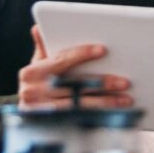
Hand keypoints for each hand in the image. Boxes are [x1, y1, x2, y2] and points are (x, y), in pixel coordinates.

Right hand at [18, 26, 132, 109]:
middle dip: (102, 83)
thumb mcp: (37, 64)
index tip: (103, 50)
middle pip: (75, 85)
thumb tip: (38, 26)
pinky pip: (80, 119)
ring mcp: (42, 111)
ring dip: (106, 102)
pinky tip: (116, 113)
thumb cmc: (39, 82)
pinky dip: (100, 116)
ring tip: (126, 99)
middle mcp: (33, 92)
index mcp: (31, 73)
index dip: (82, 54)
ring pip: (80, 105)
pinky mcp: (51, 125)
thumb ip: (43, 46)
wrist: (27, 114)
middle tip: (125, 82)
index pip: (61, 60)